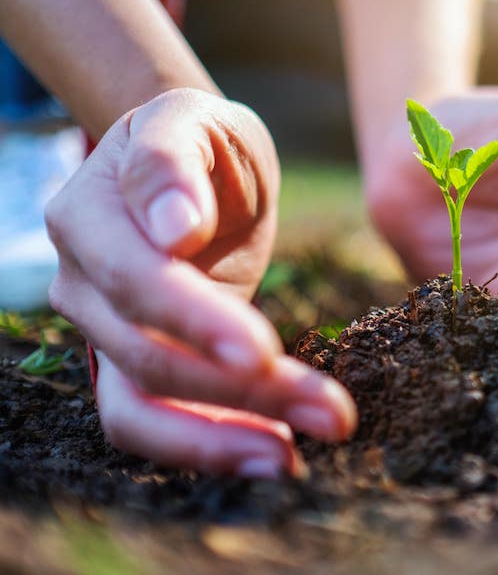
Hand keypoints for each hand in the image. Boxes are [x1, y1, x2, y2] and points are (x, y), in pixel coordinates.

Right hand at [46, 88, 355, 477]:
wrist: (197, 173)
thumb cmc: (201, 141)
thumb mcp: (193, 120)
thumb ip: (173, 163)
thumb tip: (175, 227)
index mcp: (89, 216)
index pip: (137, 280)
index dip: (193, 321)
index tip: (262, 352)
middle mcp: (83, 284)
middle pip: (148, 357)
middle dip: (241, 391)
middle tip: (332, 414)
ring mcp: (104, 332)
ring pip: (144, 408)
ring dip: (224, 439)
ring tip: (299, 458)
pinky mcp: (137, 367)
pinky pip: (160, 421)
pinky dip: (212, 444)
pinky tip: (278, 452)